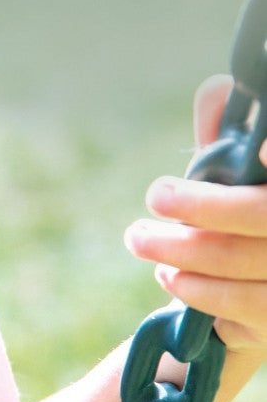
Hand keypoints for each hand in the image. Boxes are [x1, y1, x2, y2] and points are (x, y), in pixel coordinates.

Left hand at [123, 74, 266, 356]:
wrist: (254, 292)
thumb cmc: (244, 219)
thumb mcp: (234, 177)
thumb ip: (227, 137)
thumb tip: (218, 90)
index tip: (258, 149)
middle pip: (263, 216)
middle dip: (200, 207)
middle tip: (151, 199)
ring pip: (247, 266)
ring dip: (186, 256)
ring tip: (146, 245)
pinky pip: (245, 312)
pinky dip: (202, 296)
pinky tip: (175, 279)